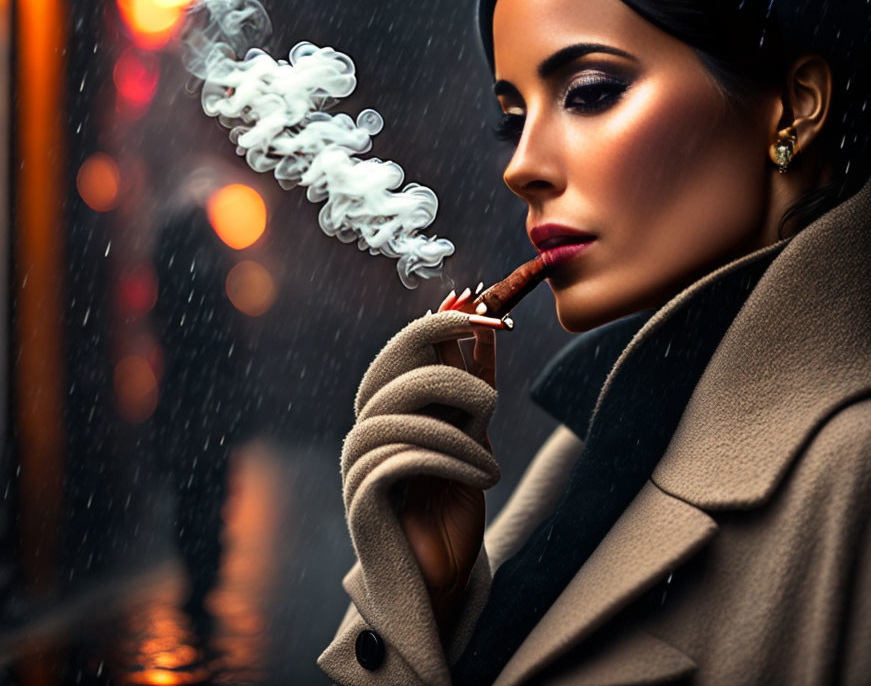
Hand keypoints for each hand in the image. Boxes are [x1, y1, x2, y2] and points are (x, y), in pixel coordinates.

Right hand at [393, 290, 496, 629]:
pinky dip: (448, 462)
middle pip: (397, 374)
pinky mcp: (363, 500)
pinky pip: (401, 459)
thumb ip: (469, 386)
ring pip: (400, 417)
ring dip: (456, 436)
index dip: (441, 323)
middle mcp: (366, 429)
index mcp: (388, 408)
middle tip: (490, 402)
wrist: (440, 580)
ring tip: (489, 463)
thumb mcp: (471, 436)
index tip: (485, 309)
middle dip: (450, 376)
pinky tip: (478, 478)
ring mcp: (359, 464)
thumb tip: (477, 320)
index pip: (404, 348)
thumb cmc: (452, 504)